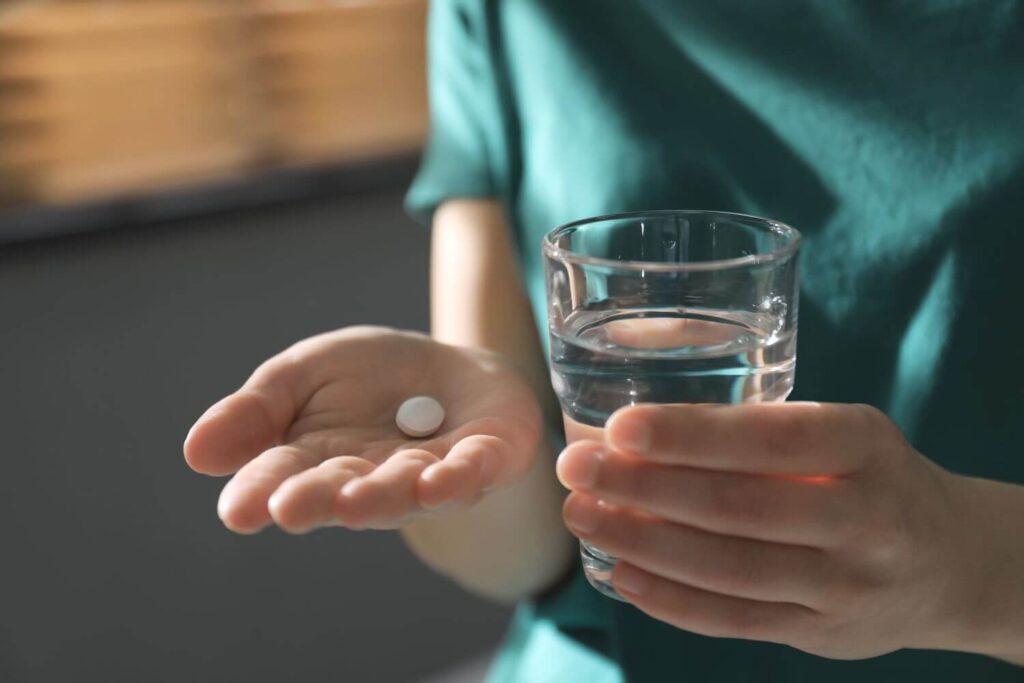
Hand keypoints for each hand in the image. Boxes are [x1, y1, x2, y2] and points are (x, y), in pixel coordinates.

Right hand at [185, 326, 540, 532]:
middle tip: (289, 507)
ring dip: (382, 496)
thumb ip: (258, 409)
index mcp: (318, 461)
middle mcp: (371, 479)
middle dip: (317, 500)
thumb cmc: (370, 379)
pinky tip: (436, 481)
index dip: (259, 493)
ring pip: (404, 491)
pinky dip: (456, 479)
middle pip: (341, 492)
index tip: (236, 509)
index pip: (281, 478)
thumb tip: (194, 452)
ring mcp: (430, 475)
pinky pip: (471, 473)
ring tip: (355, 500)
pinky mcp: (485, 461)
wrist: (453, 371)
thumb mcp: (306, 373)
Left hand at [556, 402, 1005, 659]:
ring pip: (726, 569)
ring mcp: (845, 586)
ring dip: (640, 543)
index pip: (770, 440)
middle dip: (642, 489)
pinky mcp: (822, 634)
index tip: (620, 427)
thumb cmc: (871, 476)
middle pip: (736, 508)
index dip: (690, 436)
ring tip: (583, 516)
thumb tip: (637, 431)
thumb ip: (761, 431)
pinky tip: (619, 572)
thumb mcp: (843, 432)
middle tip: (576, 468)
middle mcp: (863, 518)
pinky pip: (734, 620)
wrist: (952, 562)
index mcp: (864, 445)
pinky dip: (669, 599)